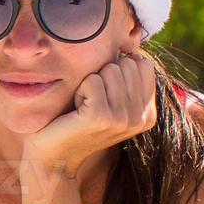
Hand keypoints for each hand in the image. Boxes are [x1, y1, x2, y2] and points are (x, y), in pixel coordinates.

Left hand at [23, 48, 157, 177]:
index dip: (117, 69)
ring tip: (83, 106)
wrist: (54, 157)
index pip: (143, 64)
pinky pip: (91, 80)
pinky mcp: (101, 117)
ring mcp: (123, 118)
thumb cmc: (77, 121)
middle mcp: (141, 117)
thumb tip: (133, 45)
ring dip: (90, 83)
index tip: (104, 94)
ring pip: (109, 70)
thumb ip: (128, 79)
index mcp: (148, 113)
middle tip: (91, 102)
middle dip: (103, 76)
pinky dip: (78, 90)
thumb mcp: (112, 100)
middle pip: (126, 64)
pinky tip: (76, 110)